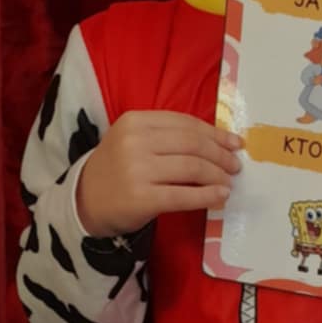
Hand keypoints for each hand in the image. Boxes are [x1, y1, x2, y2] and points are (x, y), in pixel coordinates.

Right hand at [75, 112, 241, 236]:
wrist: (86, 200)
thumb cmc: (119, 169)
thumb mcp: (136, 141)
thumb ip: (170, 137)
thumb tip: (221, 142)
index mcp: (134, 122)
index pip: (185, 123)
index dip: (216, 133)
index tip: (235, 143)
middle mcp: (134, 142)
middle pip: (193, 145)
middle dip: (221, 155)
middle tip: (235, 166)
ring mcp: (136, 170)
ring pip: (192, 168)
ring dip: (218, 176)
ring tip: (228, 182)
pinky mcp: (142, 198)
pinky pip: (185, 195)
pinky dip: (208, 195)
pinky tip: (221, 196)